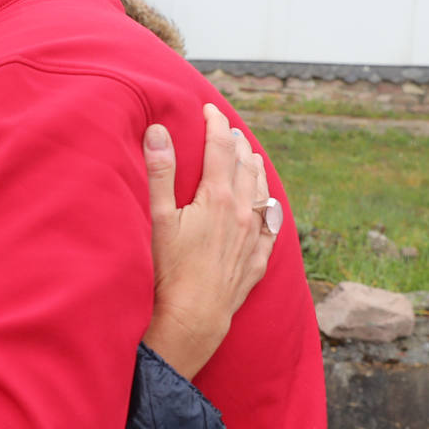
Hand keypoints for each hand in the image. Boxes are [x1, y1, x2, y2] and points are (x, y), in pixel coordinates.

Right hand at [141, 103, 275, 379]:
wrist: (193, 318)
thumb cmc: (169, 270)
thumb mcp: (158, 218)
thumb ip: (160, 172)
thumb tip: (159, 130)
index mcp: (217, 197)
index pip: (220, 148)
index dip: (215, 124)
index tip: (209, 109)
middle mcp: (242, 213)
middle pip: (245, 167)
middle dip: (237, 144)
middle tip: (228, 131)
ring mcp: (252, 238)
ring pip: (262, 194)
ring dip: (257, 171)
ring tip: (252, 158)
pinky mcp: (256, 261)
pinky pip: (271, 228)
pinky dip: (269, 209)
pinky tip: (267, 208)